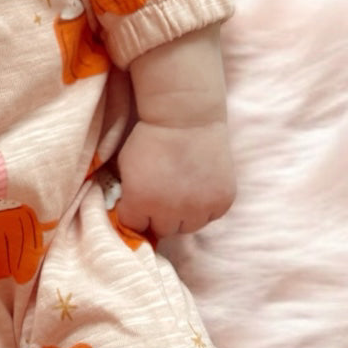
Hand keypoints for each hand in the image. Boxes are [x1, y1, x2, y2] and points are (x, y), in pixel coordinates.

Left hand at [115, 118, 235, 239]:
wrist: (186, 118)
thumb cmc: (149, 138)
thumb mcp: (125, 167)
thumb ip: (128, 194)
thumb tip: (130, 212)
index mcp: (141, 202)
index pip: (135, 226)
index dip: (135, 212)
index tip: (138, 201)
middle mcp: (170, 211)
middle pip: (163, 230)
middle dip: (159, 216)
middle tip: (162, 196)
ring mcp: (199, 208)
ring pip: (188, 226)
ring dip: (183, 215)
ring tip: (182, 193)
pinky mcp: (222, 201)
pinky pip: (211, 216)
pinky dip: (205, 207)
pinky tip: (199, 188)